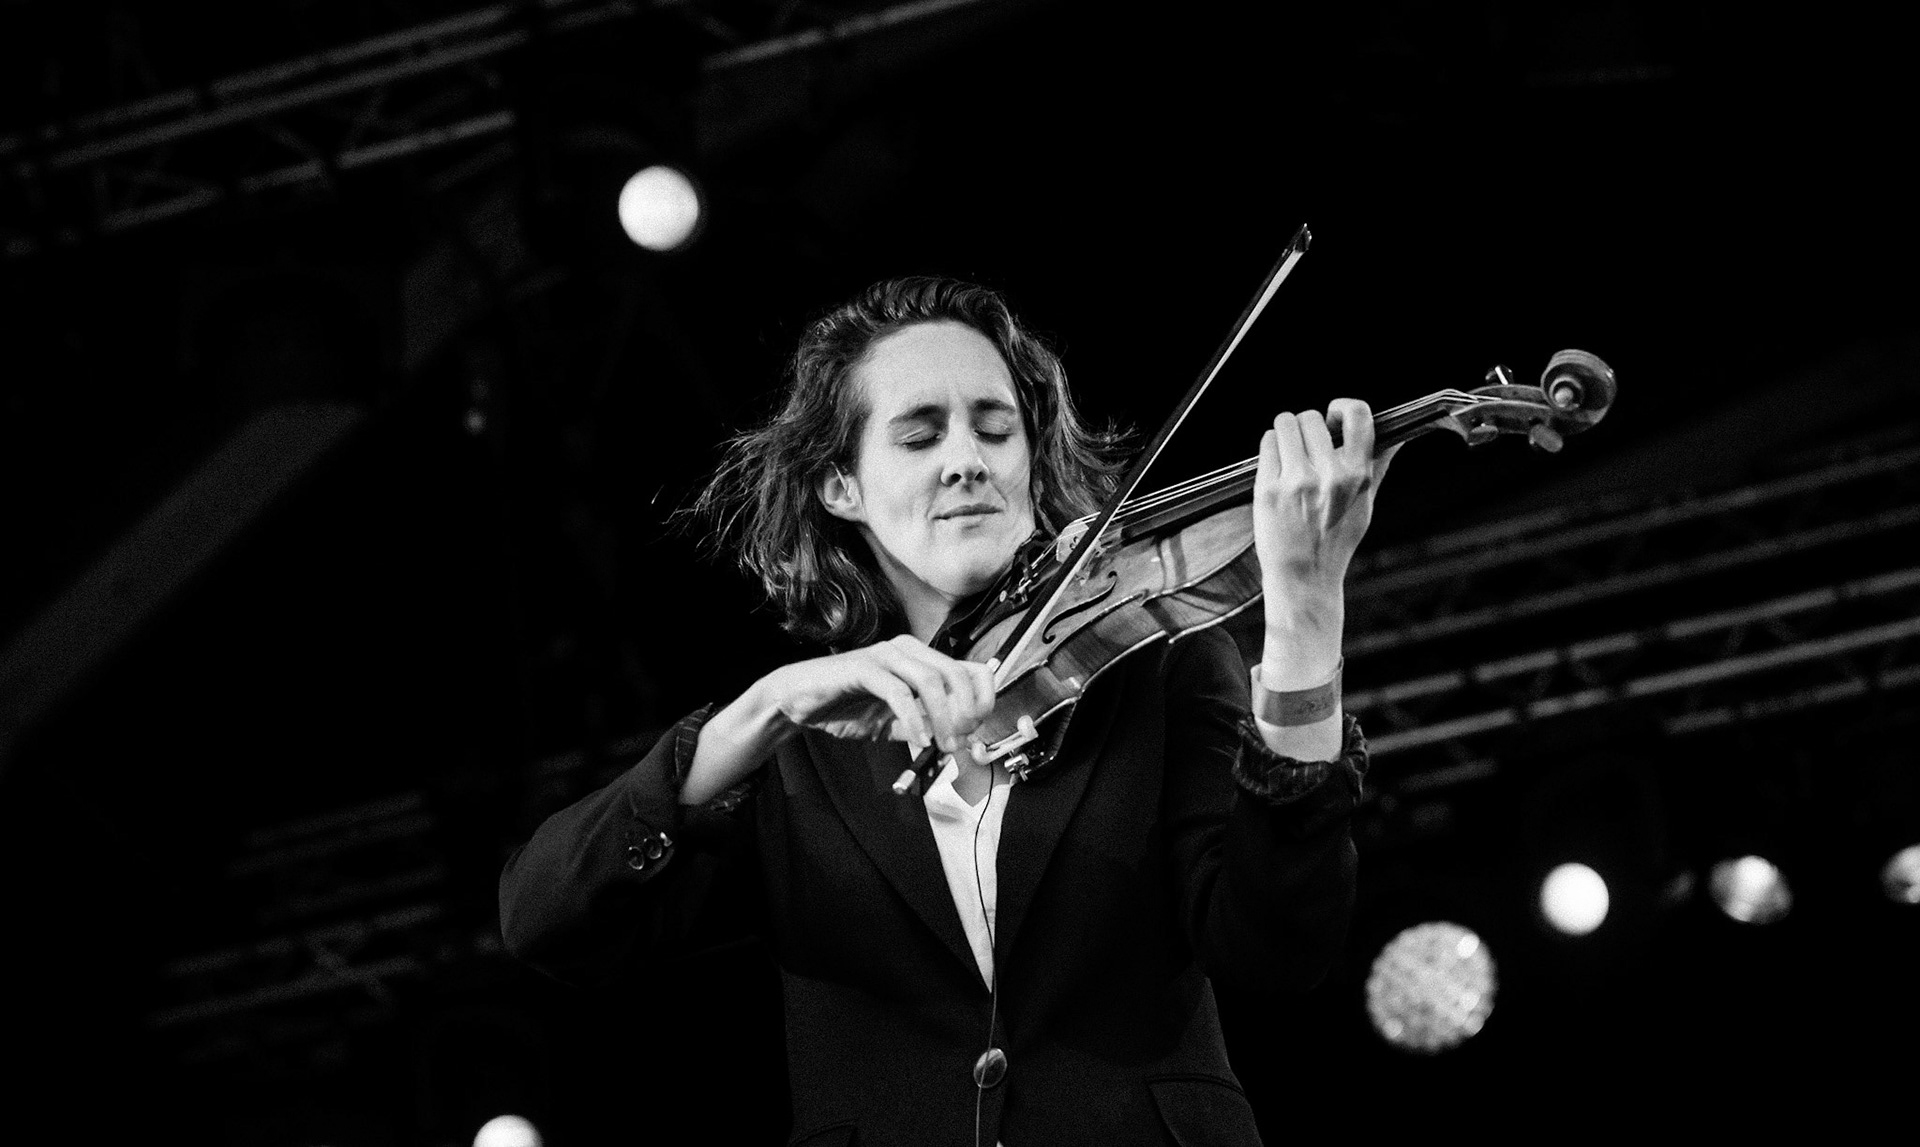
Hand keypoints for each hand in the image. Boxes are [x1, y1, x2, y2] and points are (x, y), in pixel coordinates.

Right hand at [762, 634, 996, 754]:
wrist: (797, 702)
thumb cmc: (845, 707)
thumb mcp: (895, 723)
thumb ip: (926, 727)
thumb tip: (963, 741)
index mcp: (920, 658)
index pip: (971, 668)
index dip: (983, 698)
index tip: (979, 729)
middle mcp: (907, 649)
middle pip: (956, 673)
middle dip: (966, 711)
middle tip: (960, 741)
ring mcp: (885, 655)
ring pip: (931, 680)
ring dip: (943, 717)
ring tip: (943, 745)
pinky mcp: (863, 667)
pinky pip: (898, 692)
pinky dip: (914, 719)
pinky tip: (918, 740)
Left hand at [1252, 399, 1398, 683]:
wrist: (1303, 577)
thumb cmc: (1335, 541)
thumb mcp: (1366, 504)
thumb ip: (1378, 465)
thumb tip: (1397, 436)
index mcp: (1357, 475)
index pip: (1358, 414)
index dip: (1341, 407)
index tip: (1333, 417)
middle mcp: (1329, 475)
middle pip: (1311, 417)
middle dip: (1306, 427)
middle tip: (1305, 448)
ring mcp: (1297, 481)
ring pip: (1285, 423)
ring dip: (1285, 433)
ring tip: (1288, 454)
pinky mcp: (1269, 488)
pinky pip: (1268, 443)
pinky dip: (1270, 448)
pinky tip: (1276, 468)